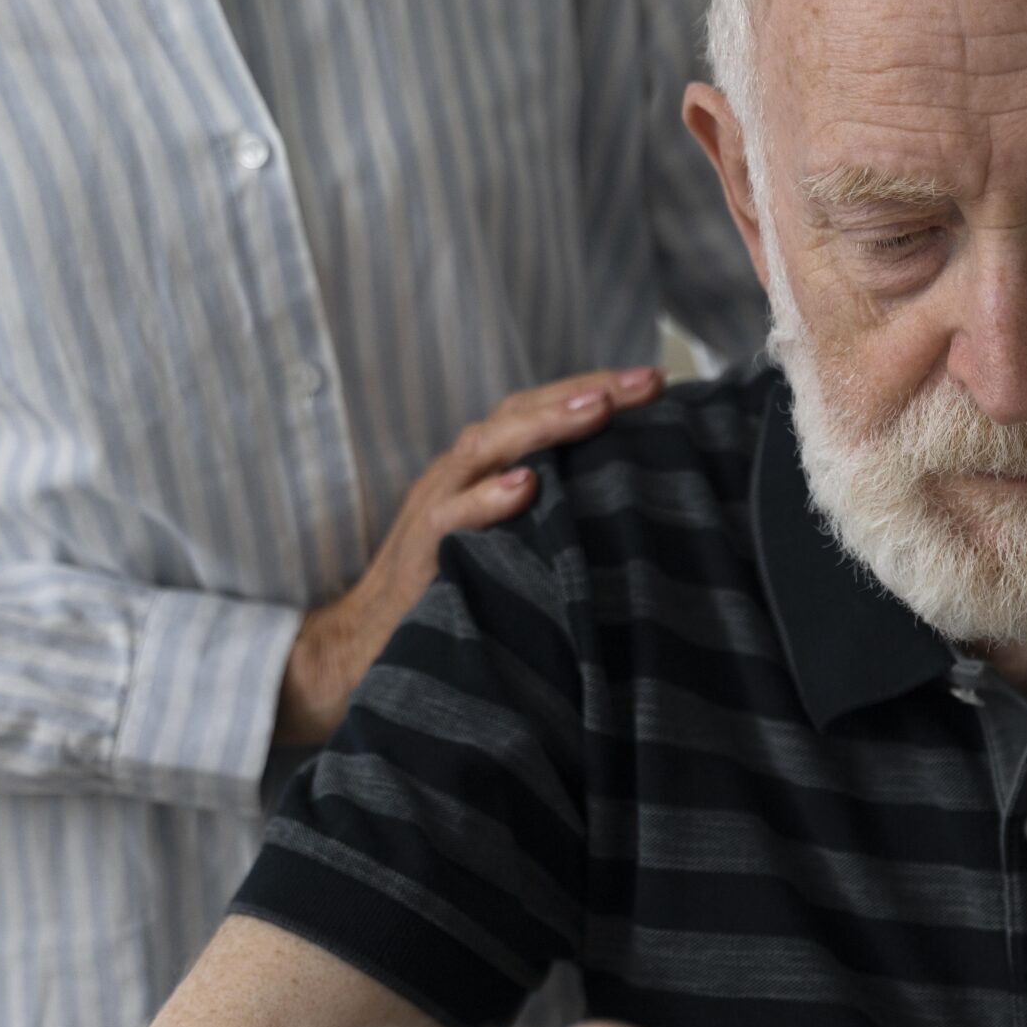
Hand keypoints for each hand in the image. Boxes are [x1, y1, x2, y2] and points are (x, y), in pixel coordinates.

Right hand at [276, 367, 663, 745]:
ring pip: (487, 449)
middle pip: (522, 414)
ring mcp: (437, 505)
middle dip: (586, 392)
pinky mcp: (420, 550)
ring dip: (544, 425)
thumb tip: (632, 499)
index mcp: (485, 467)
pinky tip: (526, 486)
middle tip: (647, 382)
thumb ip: (551, 511)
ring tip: (597, 409)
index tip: (658, 383)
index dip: (596, 391)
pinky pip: (452, 517)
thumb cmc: (455, 588)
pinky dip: (487, 499)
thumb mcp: (510, 540)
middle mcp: (461, 473)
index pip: (542, 411)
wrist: (367, 644)